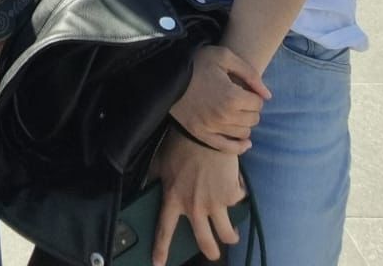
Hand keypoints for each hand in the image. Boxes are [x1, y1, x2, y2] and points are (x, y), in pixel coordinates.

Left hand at [150, 133, 245, 264]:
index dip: (161, 250)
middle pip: (205, 243)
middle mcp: (194, 207)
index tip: (158, 264)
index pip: (164, 230)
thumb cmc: (180, 144)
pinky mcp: (230, 195)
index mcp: (173, 199)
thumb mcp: (161, 163)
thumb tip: (144, 186)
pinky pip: (237, 203)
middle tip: (213, 251)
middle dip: (211, 251)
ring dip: (230, 235)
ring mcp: (214, 204)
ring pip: (226, 234)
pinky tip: (233, 186)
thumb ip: (155, 179)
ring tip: (230, 232)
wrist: (203, 130)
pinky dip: (236, 197)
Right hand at [168, 44, 268, 151]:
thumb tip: (267, 95)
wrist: (166, 75)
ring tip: (236, 112)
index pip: (258, 103)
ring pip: (244, 133)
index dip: (254, 94)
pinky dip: (239, 146)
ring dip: (244, 123)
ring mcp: (213, 128)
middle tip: (240, 100)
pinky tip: (244, 142)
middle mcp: (225, 116)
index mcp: (232, 96)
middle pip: (253, 119)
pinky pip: (228, 149)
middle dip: (250, 109)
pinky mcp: (202, 135)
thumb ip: (249, 73)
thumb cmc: (196, 63)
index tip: (244, 89)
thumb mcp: (223, 56)